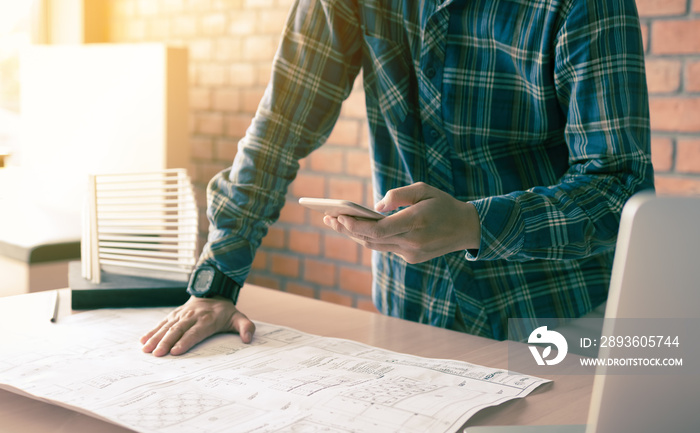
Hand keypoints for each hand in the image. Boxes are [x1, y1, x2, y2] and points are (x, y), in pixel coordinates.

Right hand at [140, 296, 255, 356]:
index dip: (185, 342)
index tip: (176, 352)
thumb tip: (248, 339)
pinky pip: (162, 323)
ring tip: (146, 349)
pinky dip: (152, 331)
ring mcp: (181, 315)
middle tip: (157, 354)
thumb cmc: (225, 312)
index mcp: (207, 320)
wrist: (213, 293)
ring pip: (167, 327)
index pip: (195, 332)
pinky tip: (143, 340)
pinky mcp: (174, 314)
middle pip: (177, 331)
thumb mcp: (239, 318)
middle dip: (166, 343)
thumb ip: (246, 327)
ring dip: (155, 338)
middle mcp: (192, 316)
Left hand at [324, 182, 480, 263]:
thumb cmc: (443, 204)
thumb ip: (398, 195)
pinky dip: (370, 238)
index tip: (338, 216)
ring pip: (375, 246)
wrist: (467, 228)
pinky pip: (385, 248)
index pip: (378, 230)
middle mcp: (412, 242)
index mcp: (415, 222)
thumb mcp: (423, 189)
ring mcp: (411, 253)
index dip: (355, 226)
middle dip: (347, 229)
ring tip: (336, 223)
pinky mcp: (412, 258)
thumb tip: (375, 207)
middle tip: (328, 218)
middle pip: (371, 239)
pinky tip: (356, 229)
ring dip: (354, 235)